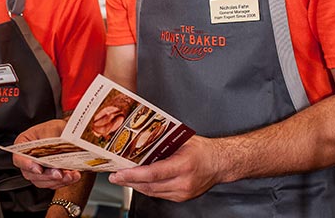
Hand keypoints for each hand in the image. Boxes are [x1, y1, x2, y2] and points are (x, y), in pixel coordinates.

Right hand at [13, 119, 81, 188]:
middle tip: (58, 173)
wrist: (67, 133)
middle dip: (46, 176)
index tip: (38, 168)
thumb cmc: (54, 129)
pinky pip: (54, 184)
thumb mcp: (50, 129)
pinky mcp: (49, 177)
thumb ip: (48, 139)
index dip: (26, 165)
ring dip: (57, 181)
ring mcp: (38, 170)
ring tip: (69, 175)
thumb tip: (51, 149)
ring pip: (43, 182)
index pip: (19, 158)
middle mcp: (29, 160)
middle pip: (31, 174)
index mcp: (23, 146)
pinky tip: (73, 176)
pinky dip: (65, 182)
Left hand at [108, 135, 222, 201]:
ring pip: (152, 192)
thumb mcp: (182, 140)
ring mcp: (183, 192)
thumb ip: (162, 141)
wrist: (220, 164)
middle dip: (128, 181)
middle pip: (149, 186)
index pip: (153, 173)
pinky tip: (138, 181)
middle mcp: (183, 182)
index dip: (133, 174)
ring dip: (135, 185)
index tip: (119, 173)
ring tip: (122, 178)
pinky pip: (159, 194)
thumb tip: (140, 137)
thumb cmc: (203, 150)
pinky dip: (146, 188)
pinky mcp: (182, 197)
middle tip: (114, 176)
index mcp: (183, 165)